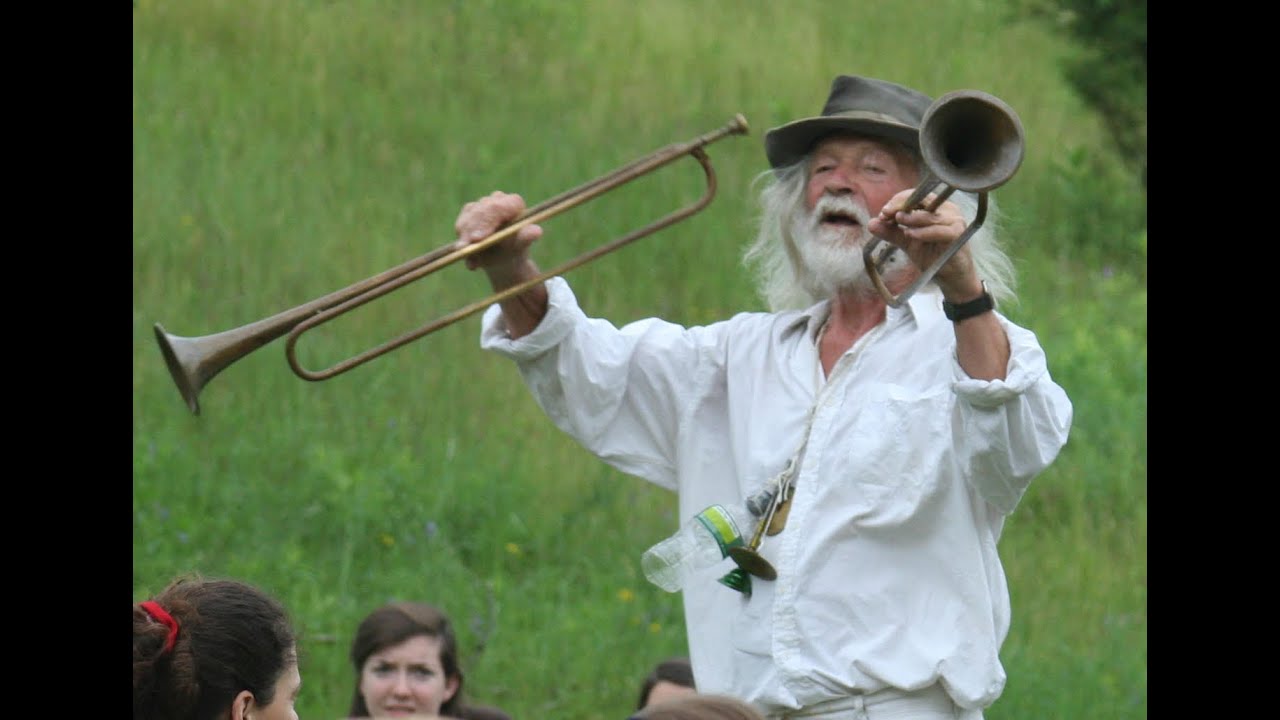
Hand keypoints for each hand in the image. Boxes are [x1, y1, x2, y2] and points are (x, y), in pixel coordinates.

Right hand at [453, 190, 543, 273]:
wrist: (503, 261)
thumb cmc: (515, 251)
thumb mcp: (521, 246)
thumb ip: (526, 237)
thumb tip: (537, 231)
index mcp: (513, 203)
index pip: (498, 207)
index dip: (485, 221)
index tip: (478, 239)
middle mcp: (497, 199)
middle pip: (480, 211)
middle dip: (472, 230)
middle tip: (466, 248)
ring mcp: (481, 205)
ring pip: (468, 218)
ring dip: (465, 239)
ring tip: (471, 261)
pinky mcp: (468, 214)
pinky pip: (461, 225)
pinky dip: (461, 241)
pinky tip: (468, 258)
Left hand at [867, 188, 981, 300]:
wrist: (950, 277)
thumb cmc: (932, 256)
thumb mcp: (907, 242)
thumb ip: (891, 232)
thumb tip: (870, 223)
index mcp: (936, 207)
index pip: (916, 196)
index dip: (898, 201)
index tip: (883, 213)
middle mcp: (948, 210)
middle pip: (923, 200)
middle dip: (901, 205)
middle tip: (885, 214)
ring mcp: (955, 221)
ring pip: (930, 215)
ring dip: (911, 218)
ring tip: (896, 221)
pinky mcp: (958, 234)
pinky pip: (939, 230)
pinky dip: (923, 232)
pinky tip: (910, 235)